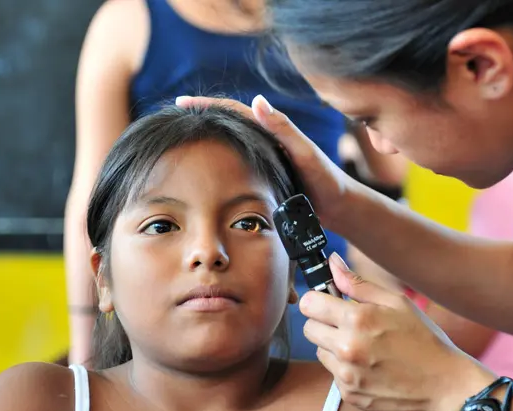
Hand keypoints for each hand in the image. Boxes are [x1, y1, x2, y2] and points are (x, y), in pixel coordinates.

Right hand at [175, 94, 353, 227]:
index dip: (207, 105)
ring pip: (229, 145)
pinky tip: (205, 174)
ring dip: (206, 141)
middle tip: (173, 120)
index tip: (181, 103)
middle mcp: (266, 141)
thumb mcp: (306, 153)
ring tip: (180, 143)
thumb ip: (284, 129)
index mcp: (272, 131)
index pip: (233, 111)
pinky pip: (236, 165)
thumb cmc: (326, 180)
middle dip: (200, 119)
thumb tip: (257, 101)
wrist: (339, 206)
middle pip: (227, 124)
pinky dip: (218, 163)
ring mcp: (264, 158)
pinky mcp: (264, 175)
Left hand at [301, 253, 496, 410]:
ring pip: (320, 352)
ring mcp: (347, 375)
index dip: (317, 300)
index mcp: (357, 320)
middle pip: (309, 328)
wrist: (445, 385)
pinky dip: (346, 369)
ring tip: (363, 347)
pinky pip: (334, 374)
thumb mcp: (396, 303)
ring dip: (334, 347)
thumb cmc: (424, 340)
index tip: (327, 302)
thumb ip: (358, 284)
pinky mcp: (349, 394)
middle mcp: (347, 348)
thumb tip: (332, 263)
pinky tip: (369, 366)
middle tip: (348, 325)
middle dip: (324, 323)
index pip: (309, 304)